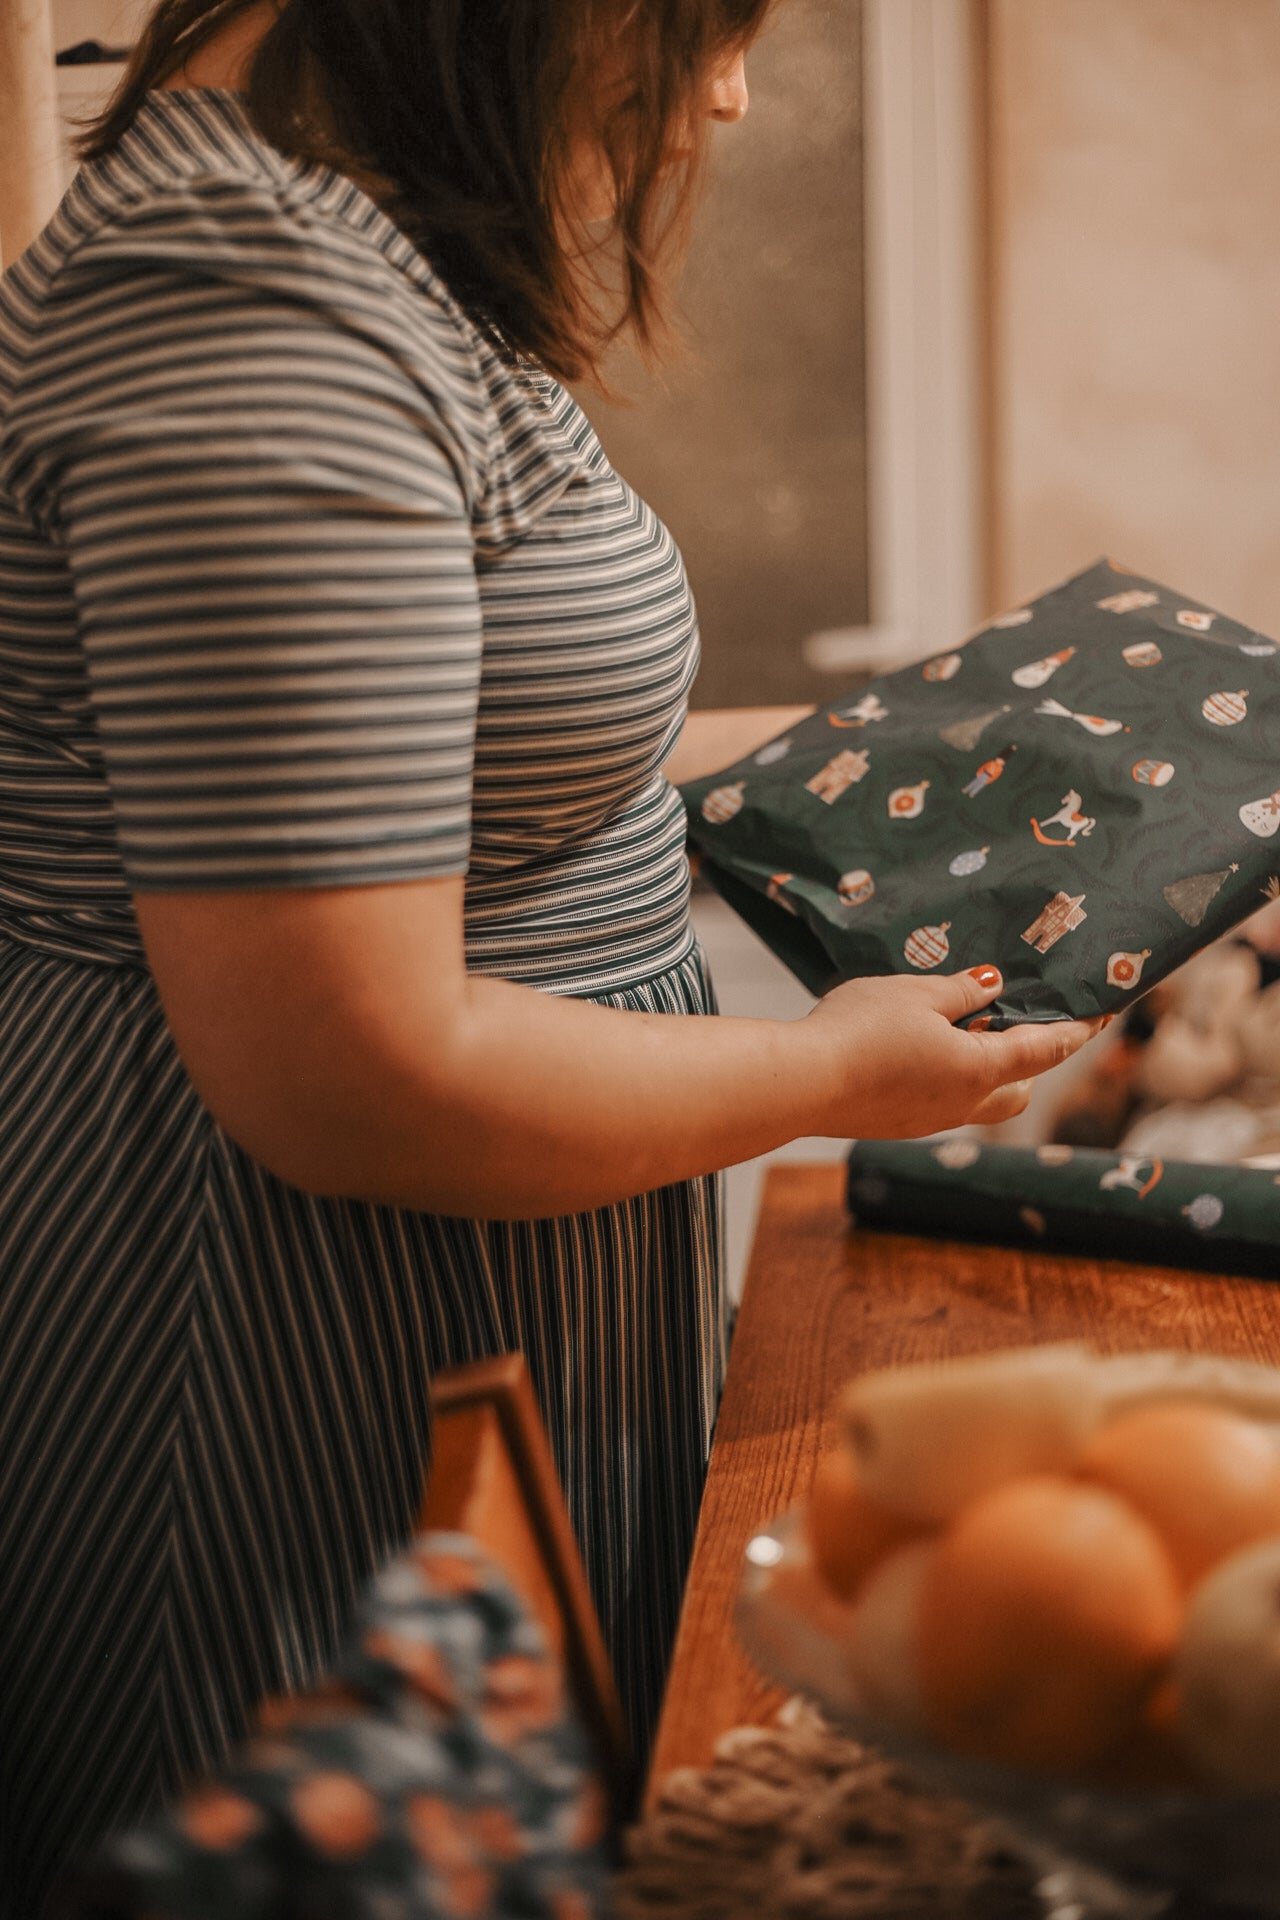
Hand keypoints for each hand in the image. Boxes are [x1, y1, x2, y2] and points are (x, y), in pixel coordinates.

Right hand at [804, 965, 1103, 1138]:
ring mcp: (928, 1121)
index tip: (1102, 1014)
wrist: (800, 1084)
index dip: (1077, 1030)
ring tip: (957, 1031)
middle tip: (1015, 1023)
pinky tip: (915, 1052)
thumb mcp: (916, 993)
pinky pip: (940, 1103)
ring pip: (978, 1100)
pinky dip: (946, 1079)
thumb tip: (992, 987)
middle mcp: (963, 1104)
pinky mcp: (897, 1125)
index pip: (1046, 1050)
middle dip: (1029, 1061)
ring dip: (984, 1071)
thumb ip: (961, 990)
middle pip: (1019, 1089)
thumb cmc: (859, 1032)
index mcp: (979, 1070)